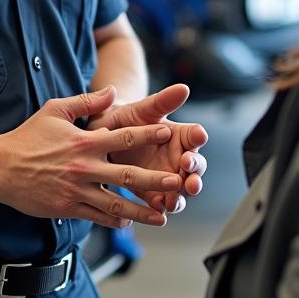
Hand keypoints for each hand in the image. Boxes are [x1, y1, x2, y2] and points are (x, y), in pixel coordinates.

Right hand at [0, 86, 183, 228]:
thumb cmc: (28, 137)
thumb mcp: (54, 110)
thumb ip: (86, 101)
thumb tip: (112, 91)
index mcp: (85, 141)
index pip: (124, 137)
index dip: (148, 134)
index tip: (168, 132)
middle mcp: (84, 167)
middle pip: (127, 174)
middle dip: (155, 179)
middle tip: (178, 182)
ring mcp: (77, 189)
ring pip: (116, 203)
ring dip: (141, 210)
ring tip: (162, 215)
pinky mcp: (67, 207)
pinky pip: (96, 216)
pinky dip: (115, 221)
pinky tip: (129, 223)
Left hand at [87, 83, 207, 213]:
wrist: (101, 136)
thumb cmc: (124, 118)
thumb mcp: (141, 109)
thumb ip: (162, 101)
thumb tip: (183, 87)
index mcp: (177, 134)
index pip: (194, 136)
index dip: (197, 137)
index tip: (197, 136)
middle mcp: (176, 157)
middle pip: (194, 167)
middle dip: (195, 172)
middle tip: (190, 175)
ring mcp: (165, 176)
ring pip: (181, 189)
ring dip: (182, 196)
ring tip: (175, 199)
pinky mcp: (151, 193)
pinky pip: (161, 203)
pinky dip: (162, 208)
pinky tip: (159, 210)